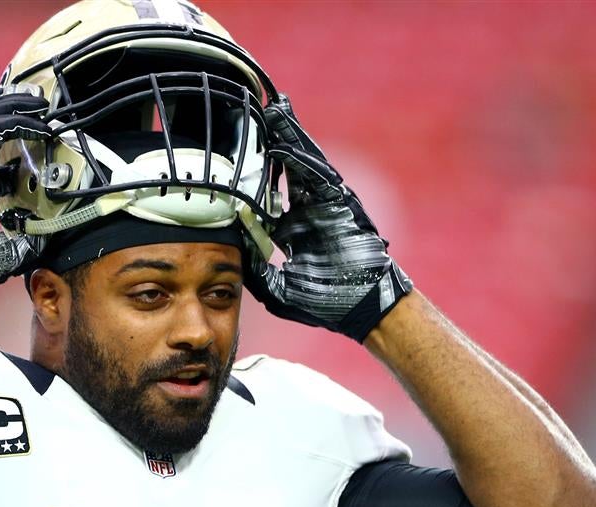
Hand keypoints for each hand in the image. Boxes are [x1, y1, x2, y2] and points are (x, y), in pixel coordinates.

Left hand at [245, 94, 411, 341]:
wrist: (364, 307)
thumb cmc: (328, 303)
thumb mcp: (278, 290)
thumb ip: (255, 272)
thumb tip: (231, 254)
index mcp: (294, 230)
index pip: (269, 196)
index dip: (254, 175)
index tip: (235, 156)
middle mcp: (309, 212)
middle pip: (287, 168)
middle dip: (274, 141)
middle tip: (258, 112)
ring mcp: (325, 205)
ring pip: (303, 163)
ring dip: (288, 137)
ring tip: (273, 110)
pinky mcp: (339, 204)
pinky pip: (317, 176)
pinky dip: (300, 158)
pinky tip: (284, 141)